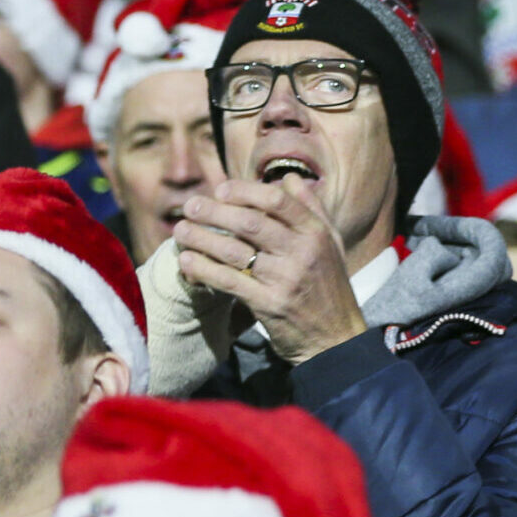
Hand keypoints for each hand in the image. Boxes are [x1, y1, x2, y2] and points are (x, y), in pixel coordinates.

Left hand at [172, 177, 368, 365]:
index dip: (244, 191)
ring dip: (202, 238)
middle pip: (250, 222)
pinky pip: (229, 281)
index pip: (277, 201)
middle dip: (214, 211)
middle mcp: (302, 253)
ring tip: (180, 230)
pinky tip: (187, 262)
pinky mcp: (269, 304)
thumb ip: (311, 210)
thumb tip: (289, 178)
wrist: (336, 338)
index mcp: (316, 233)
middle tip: (190, 205)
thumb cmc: (330, 288)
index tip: (221, 189)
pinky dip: (204, 270)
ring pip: (234, 251)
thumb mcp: (331, 244)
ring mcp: (285, 279)